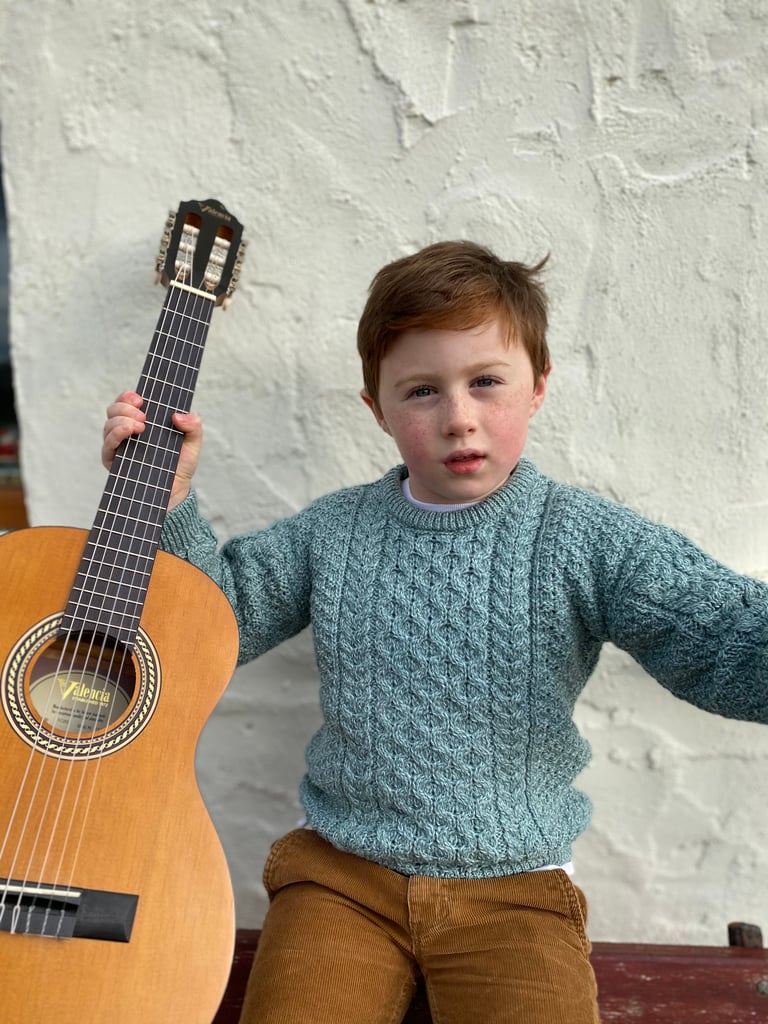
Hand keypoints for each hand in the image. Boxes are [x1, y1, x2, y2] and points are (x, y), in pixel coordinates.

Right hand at [102, 390, 202, 509]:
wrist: (176, 490)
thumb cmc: (181, 464)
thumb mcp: (192, 443)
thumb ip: (193, 426)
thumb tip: (178, 416)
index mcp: (143, 421)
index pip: (127, 402)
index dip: (128, 396)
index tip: (140, 399)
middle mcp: (127, 431)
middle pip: (114, 410)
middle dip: (125, 408)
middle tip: (143, 416)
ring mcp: (119, 445)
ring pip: (109, 424)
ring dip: (121, 420)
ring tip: (140, 426)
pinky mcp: (113, 461)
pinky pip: (107, 445)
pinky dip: (115, 434)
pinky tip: (128, 432)